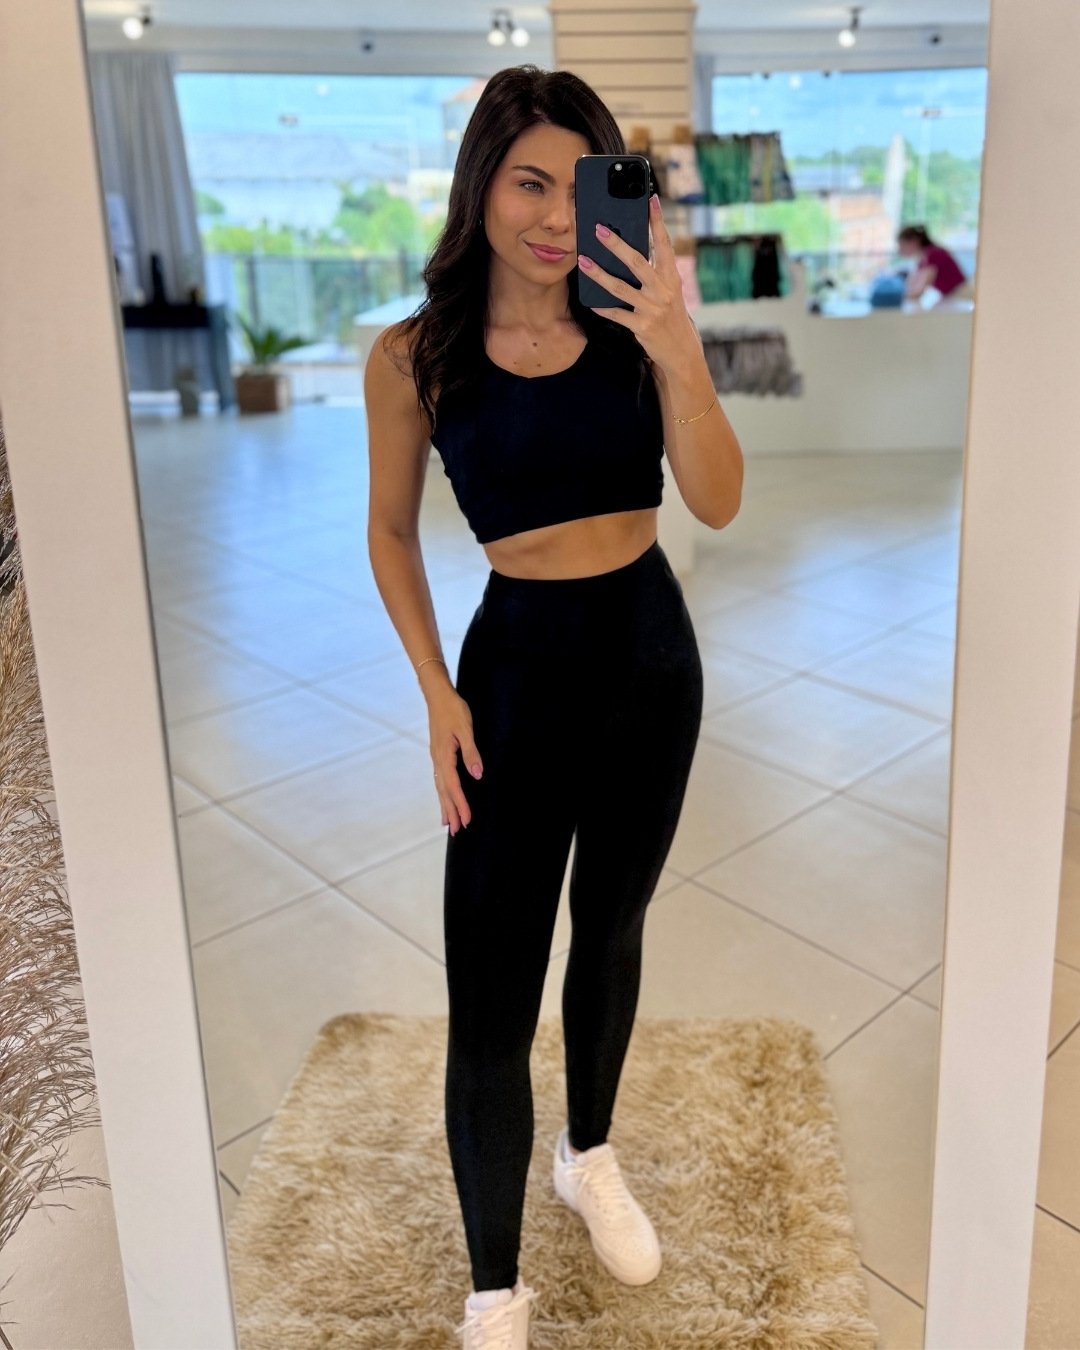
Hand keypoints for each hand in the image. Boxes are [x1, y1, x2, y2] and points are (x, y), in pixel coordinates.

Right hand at [428, 686, 482, 834]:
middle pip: (444, 792)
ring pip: (440, 787)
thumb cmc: (453, 710)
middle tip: (457, 831)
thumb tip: (477, 775)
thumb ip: (471, 752)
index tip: (467, 820)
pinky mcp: (438, 754)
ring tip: (448, 823)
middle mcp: (437, 760)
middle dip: (451, 811)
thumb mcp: (465, 729)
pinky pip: (440, 779)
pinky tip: (444, 798)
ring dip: (445, 805)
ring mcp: (436, 758)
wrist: (437, 696)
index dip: (461, 804)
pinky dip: (443, 793)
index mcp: (444, 756)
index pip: (453, 787)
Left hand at [578, 194, 699, 374]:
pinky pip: (617, 314)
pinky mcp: (641, 327)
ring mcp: (652, 309)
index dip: (657, 222)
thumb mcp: (670, 292)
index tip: (650, 200)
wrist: (682, 351)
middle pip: (637, 262)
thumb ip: (655, 274)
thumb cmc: (671, 316)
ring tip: (583, 262)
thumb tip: (630, 252)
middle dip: (616, 244)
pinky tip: (591, 301)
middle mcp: (663, 291)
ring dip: (599, 274)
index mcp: (672, 278)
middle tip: (598, 229)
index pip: (664, 244)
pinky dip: (603, 307)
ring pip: (620, 288)